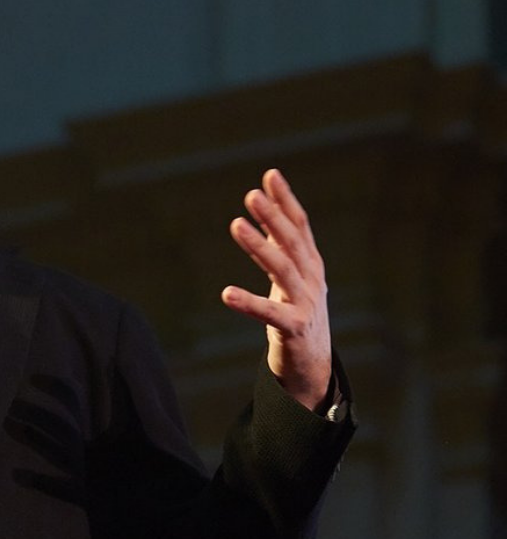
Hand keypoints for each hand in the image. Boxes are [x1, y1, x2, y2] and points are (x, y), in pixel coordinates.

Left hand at [221, 169, 331, 410]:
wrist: (313, 362)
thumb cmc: (297, 310)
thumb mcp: (289, 274)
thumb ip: (277, 243)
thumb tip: (263, 209)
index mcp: (310, 263)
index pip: (300, 225)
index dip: (286, 201)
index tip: (270, 175)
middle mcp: (312, 279)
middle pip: (293, 243)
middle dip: (273, 217)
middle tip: (252, 195)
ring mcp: (306, 303)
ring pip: (283, 270)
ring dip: (259, 247)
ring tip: (236, 225)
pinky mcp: (294, 328)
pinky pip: (269, 313)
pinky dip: (248, 302)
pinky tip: (226, 293)